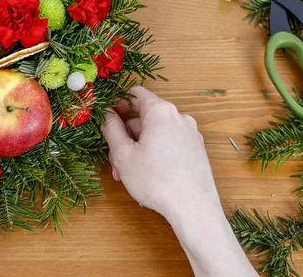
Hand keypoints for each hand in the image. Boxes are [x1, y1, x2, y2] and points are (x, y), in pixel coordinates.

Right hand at [102, 86, 256, 276]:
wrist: (193, 209)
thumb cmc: (156, 180)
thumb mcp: (124, 154)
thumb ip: (112, 128)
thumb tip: (107, 115)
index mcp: (161, 112)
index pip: (135, 94)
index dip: (117, 103)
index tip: (106, 118)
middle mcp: (179, 118)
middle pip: (144, 119)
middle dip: (125, 137)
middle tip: (114, 159)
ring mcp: (190, 134)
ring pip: (155, 134)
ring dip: (137, 149)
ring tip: (127, 174)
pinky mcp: (196, 150)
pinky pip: (168, 144)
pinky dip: (154, 154)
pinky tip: (145, 175)